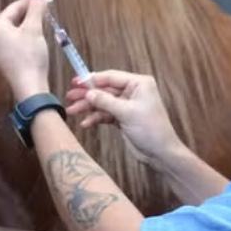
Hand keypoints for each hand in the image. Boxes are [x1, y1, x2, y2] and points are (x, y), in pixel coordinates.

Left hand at [0, 0, 51, 100]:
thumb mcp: (34, 28)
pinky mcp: (2, 60)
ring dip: (27, 25)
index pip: (13, 8)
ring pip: (13, 30)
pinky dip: (23, 37)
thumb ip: (37, 8)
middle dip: (28, 13)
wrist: (29, 86)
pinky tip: (35, 39)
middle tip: (44, 9)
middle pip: (11, 19)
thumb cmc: (30, 55)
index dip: (29, 1)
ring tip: (42, 22)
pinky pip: (12, 42)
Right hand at [66, 70, 181, 165]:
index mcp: (138, 83)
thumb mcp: (126, 113)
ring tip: (71, 111)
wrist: (161, 153)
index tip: (75, 82)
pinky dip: (95, 118)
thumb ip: (105, 101)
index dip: (92, 79)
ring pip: (103, 102)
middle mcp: (133, 91)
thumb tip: (88, 93)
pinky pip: (105, 114)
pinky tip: (85, 123)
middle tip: (70, 97)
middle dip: (87, 95)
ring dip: (88, 107)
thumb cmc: (151, 129)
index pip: (111, 77)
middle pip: (104, 90)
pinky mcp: (123, 117)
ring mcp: (127, 105)